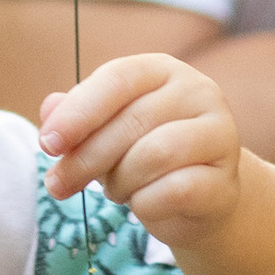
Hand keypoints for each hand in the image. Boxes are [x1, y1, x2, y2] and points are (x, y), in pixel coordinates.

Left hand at [40, 48, 242, 239]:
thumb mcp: (104, 132)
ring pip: (154, 155)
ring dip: (119, 181)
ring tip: (115, 190)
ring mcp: (221, 135)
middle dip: (85, 159)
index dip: (78, 112)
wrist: (196, 200)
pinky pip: (176, 190)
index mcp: (162, 70)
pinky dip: (146, 203)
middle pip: (131, 121)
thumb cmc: (142, 157)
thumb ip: (77, 118)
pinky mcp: (227, 180)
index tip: (48, 143)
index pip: (117, 78)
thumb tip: (49, 109)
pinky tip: (142, 204)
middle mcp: (199, 92)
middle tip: (58, 185)